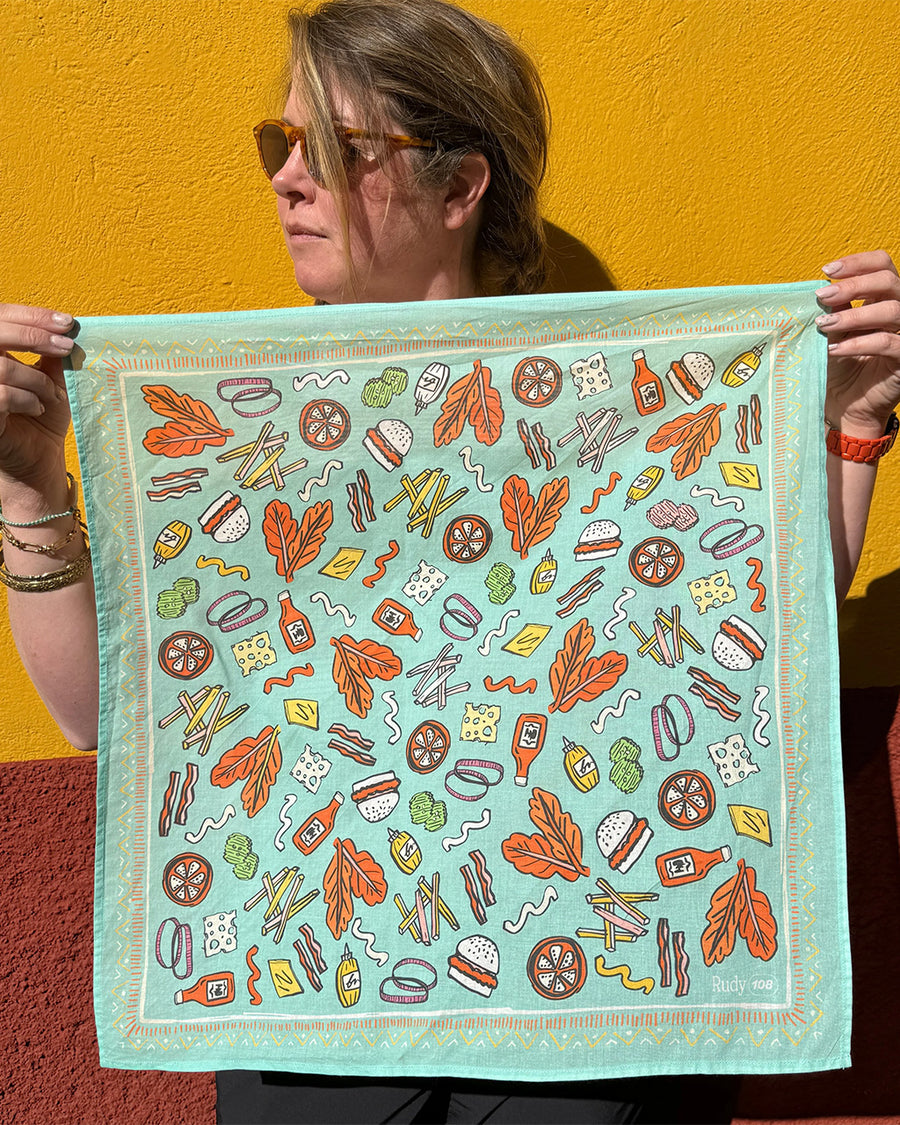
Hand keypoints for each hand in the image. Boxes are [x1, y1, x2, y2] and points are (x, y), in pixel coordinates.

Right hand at [0, 304, 74, 490]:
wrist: (39, 463)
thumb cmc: (42, 421)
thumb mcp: (51, 381)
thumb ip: (51, 354)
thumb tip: (67, 327)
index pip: (2, 317)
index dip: (32, 316)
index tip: (67, 323)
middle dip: (34, 335)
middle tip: (66, 346)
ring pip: (0, 367)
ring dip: (35, 378)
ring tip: (53, 396)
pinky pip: (0, 396)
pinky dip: (26, 399)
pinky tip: (38, 409)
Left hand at [817, 250, 899, 436]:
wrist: (845, 406)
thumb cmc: (839, 366)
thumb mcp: (833, 332)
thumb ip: (835, 308)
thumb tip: (825, 287)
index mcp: (883, 298)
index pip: (882, 266)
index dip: (858, 263)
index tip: (828, 270)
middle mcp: (898, 312)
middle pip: (890, 281)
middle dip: (855, 284)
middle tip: (823, 295)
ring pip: (891, 310)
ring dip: (854, 314)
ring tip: (824, 323)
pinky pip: (886, 344)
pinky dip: (858, 343)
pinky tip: (833, 348)